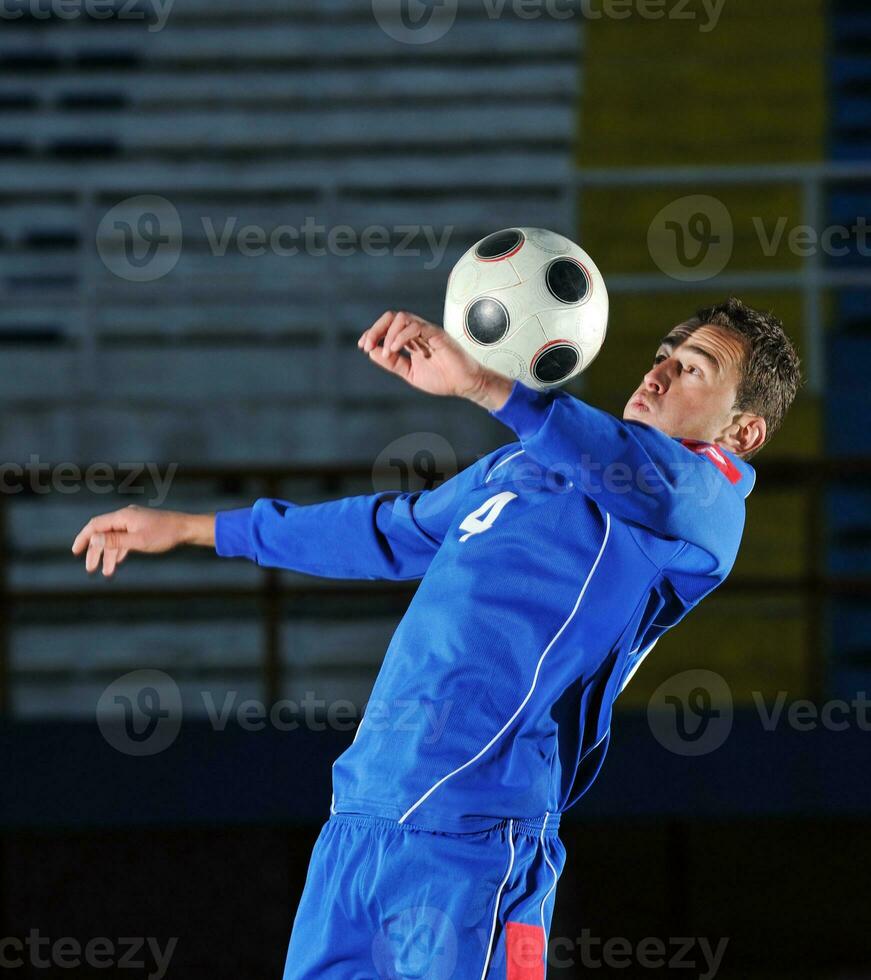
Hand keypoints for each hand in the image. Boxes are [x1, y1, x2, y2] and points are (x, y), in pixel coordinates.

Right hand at [71, 505, 213, 577]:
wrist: (186, 529)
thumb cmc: (164, 535)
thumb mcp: (138, 541)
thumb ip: (115, 541)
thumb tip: (94, 539)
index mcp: (123, 517)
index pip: (95, 525)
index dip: (83, 538)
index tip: (75, 551)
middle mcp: (126, 517)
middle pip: (103, 534)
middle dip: (96, 552)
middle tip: (90, 569)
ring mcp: (133, 522)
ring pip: (115, 539)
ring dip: (109, 555)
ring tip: (107, 573)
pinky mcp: (141, 528)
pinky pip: (124, 539)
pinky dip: (120, 551)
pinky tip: (117, 562)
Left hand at [357, 310, 494, 400]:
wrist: (464, 385)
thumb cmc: (443, 379)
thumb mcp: (410, 373)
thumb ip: (393, 363)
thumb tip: (371, 352)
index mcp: (411, 340)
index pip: (388, 327)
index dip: (373, 333)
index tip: (363, 346)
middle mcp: (418, 332)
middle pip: (392, 317)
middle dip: (375, 329)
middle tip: (367, 344)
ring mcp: (428, 331)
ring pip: (402, 317)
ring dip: (388, 333)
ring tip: (385, 351)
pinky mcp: (437, 334)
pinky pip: (416, 327)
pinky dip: (401, 336)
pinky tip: (394, 349)